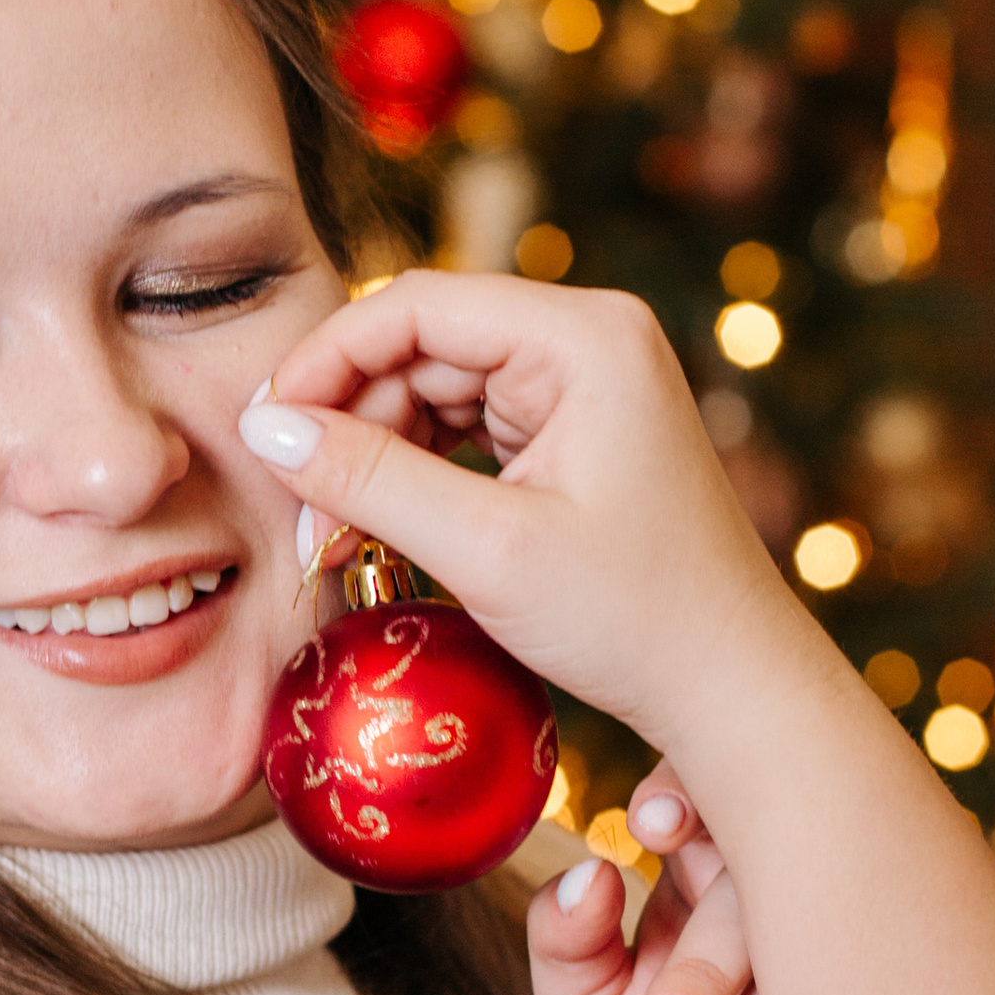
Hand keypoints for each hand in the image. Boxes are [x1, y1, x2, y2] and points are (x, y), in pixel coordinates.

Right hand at [240, 273, 794, 749]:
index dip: (325, 359)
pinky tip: (379, 529)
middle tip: (300, 512)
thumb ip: (370, 479)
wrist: (732, 688)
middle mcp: (587, 340)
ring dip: (374, 456)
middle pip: (422, 345)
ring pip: (435, 390)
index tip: (262, 429)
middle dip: (348, 424)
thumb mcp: (487, 549)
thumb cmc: (633, 619)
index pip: (417, 306)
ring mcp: (584, 385)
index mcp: (583, 337)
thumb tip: (264, 428)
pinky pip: (467, 429)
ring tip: (334, 537)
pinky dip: (416, 474)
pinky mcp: (575, 432)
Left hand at [531, 774, 784, 994]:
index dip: (684, 792)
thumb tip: (590, 871)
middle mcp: (775, 892)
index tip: (651, 827)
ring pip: (807, 955)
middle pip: (760, 882)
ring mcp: (838, 947)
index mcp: (701, 868)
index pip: (703, 793)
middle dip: (707, 969)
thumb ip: (563, 937)